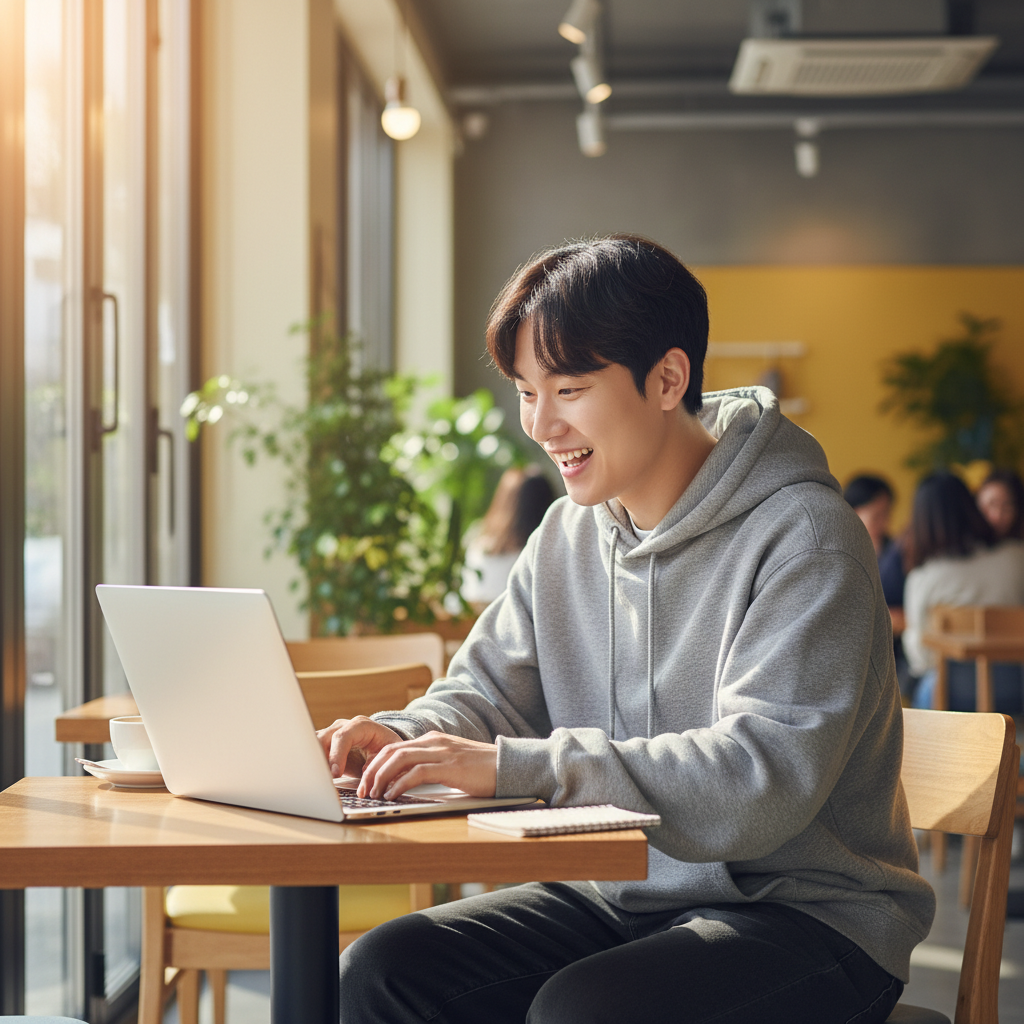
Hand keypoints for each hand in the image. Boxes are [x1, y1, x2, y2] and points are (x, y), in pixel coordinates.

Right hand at [316, 716, 403, 778]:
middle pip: (322, 739)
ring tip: (318, 779)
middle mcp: (343, 726)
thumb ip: (374, 771)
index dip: (337, 755)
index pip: (343, 737)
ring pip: (312, 744)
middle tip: (322, 779)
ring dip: (314, 762)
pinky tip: (317, 778)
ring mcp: (331, 733)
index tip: (335, 774)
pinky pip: (311, 751)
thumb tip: (363, 790)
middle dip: (320, 759)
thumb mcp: (386, 758)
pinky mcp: (323, 743)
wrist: (382, 745)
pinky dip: (312, 764)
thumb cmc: (385, 750)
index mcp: (361, 725)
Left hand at [358, 731, 497, 800]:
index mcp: (432, 740)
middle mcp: (434, 742)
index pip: (394, 747)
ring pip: (399, 759)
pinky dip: (399, 784)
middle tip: (362, 790)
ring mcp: (442, 752)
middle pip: (390, 751)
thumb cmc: (483, 769)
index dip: (375, 764)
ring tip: (372, 794)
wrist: (510, 765)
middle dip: (371, 771)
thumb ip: (432, 766)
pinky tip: (392, 795)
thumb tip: (408, 782)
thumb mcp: (452, 763)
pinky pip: (417, 772)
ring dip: (380, 778)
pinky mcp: (450, 766)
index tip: (366, 782)